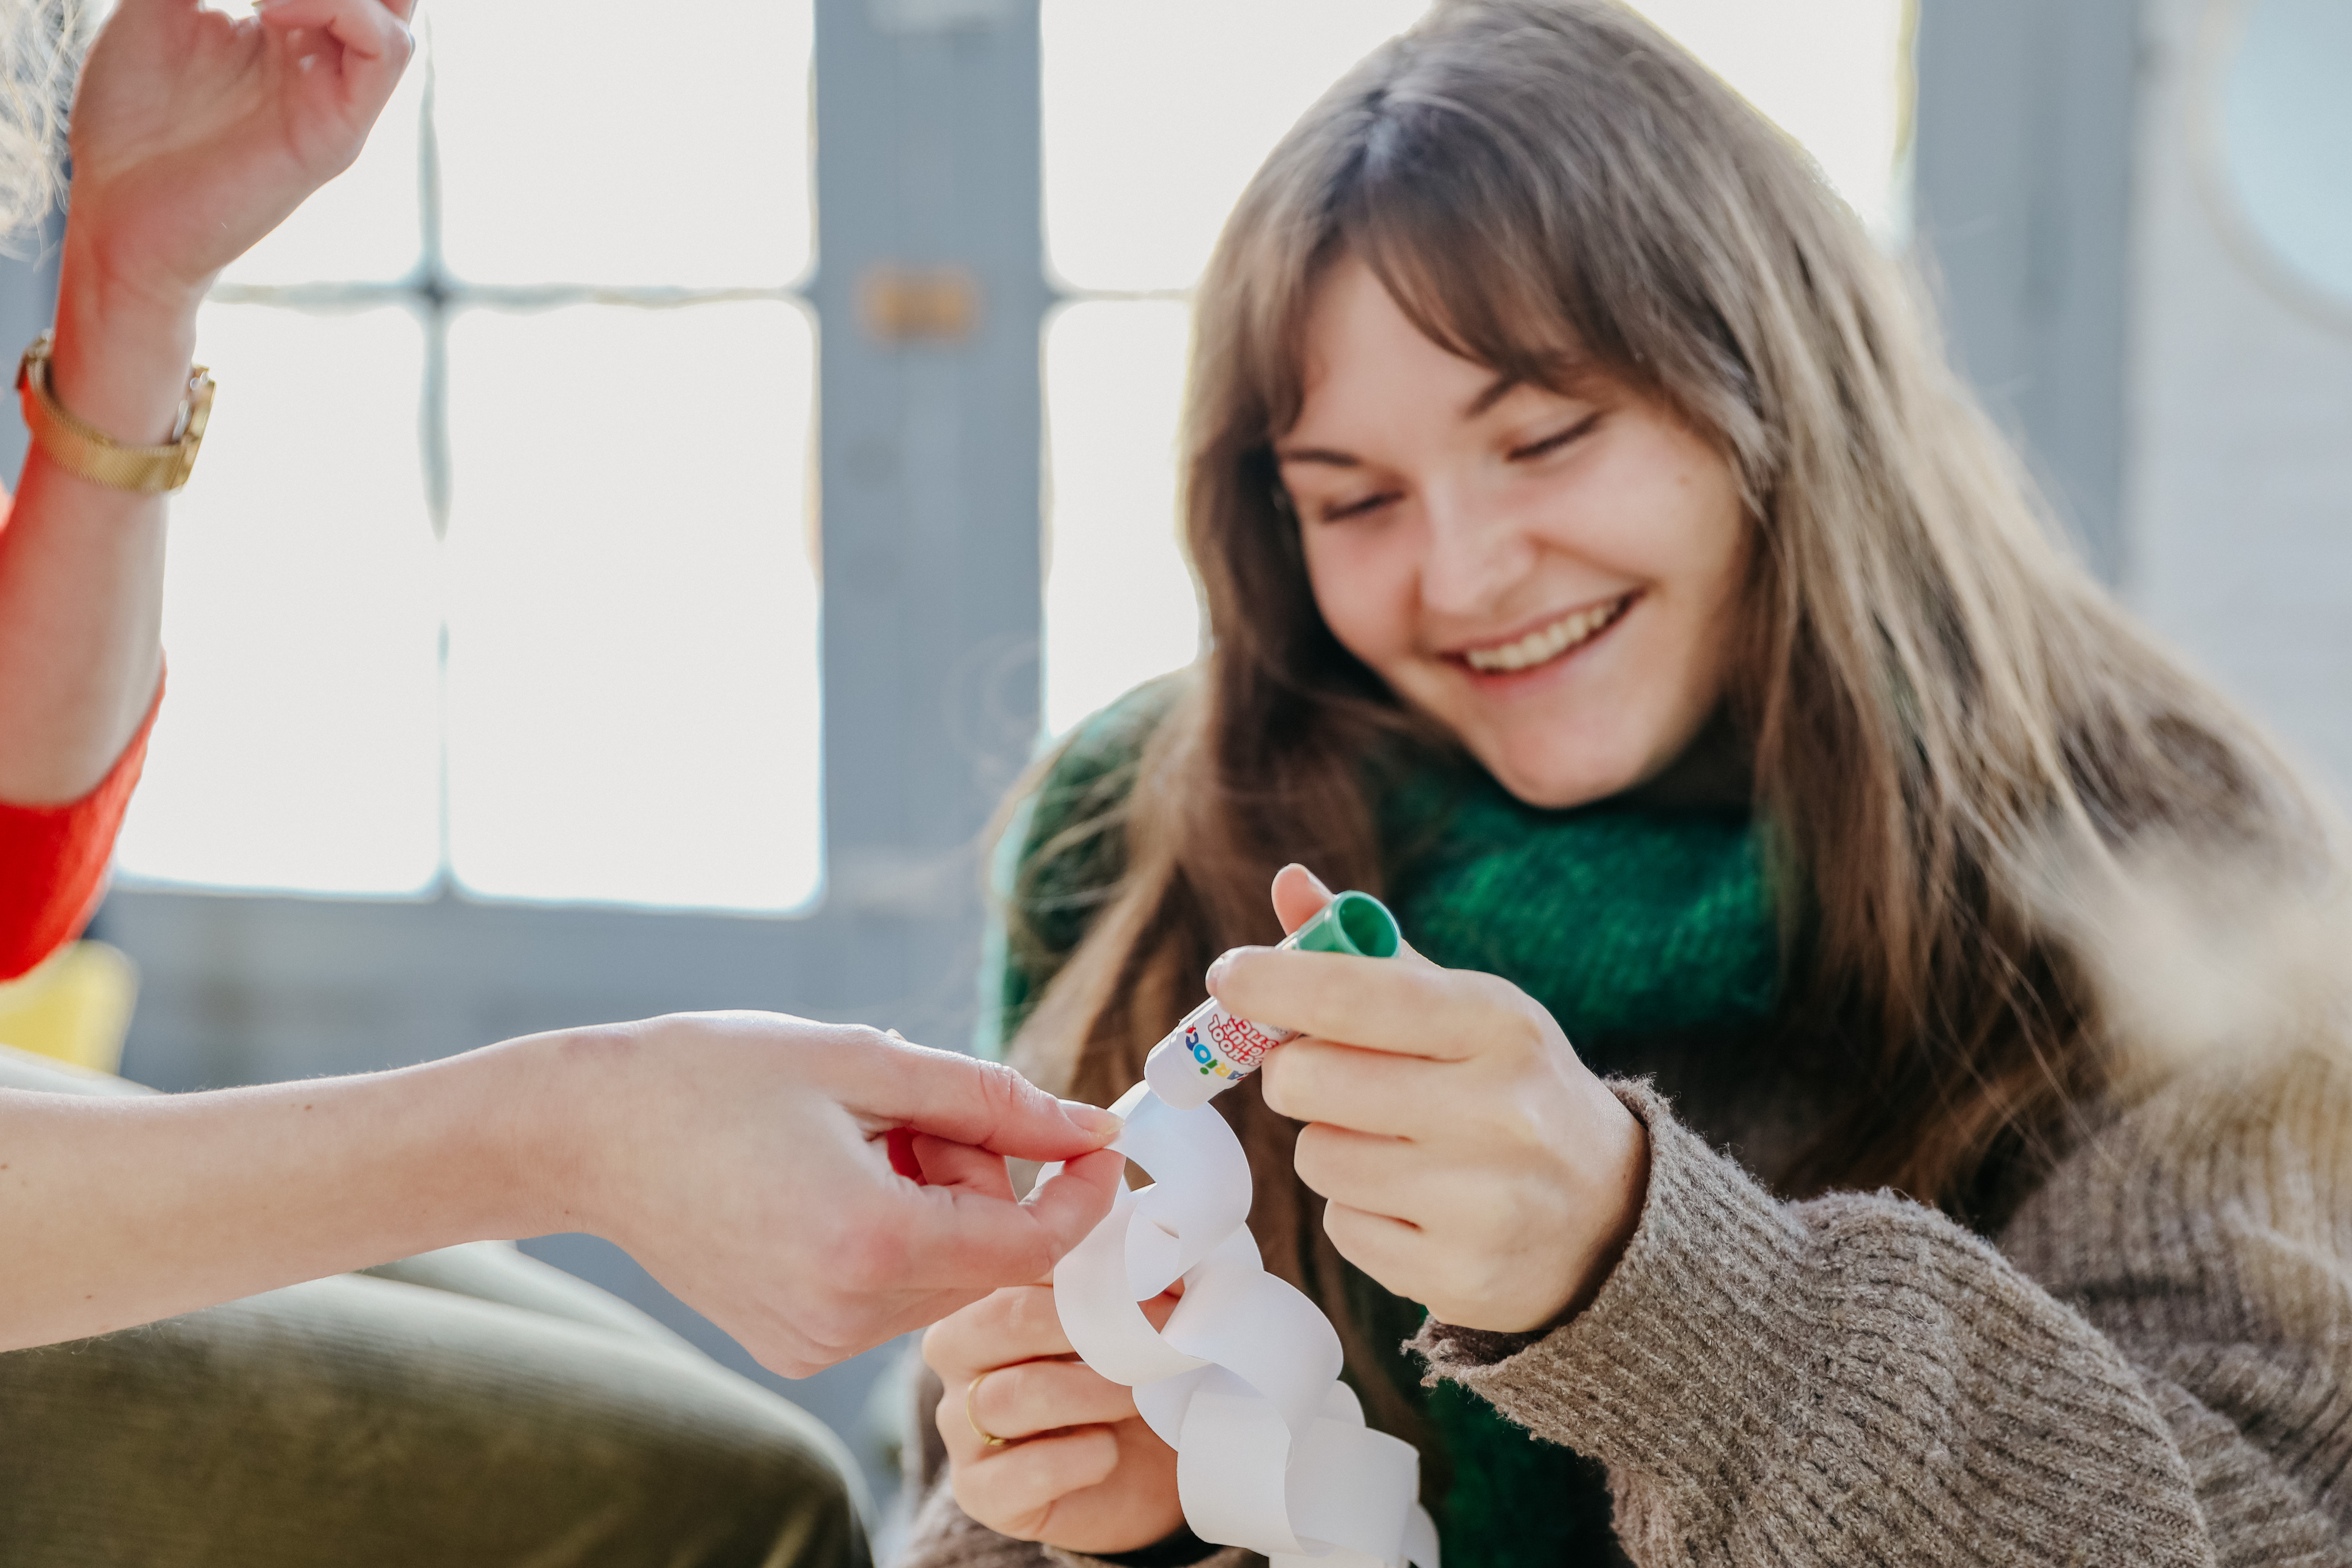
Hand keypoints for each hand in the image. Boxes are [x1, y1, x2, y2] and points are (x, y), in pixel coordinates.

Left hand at [64, 0, 416, 314]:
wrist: (118, 216)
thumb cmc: (129, 122)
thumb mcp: (160, 8)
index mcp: (290, 30)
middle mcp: (324, 62)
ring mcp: (337, 100)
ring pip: (397, 13)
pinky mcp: (338, 134)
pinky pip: (384, 53)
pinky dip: (339, 7)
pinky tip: (267, 8)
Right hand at [526, 1013, 1127, 1377]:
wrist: (587, 1130)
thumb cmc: (715, 1076)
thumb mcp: (866, 1062)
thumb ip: (991, 1099)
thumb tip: (1089, 1128)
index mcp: (868, 1243)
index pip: (1034, 1246)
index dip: (1081, 1192)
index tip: (1094, 1138)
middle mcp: (844, 1315)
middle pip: (989, 1259)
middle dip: (987, 1178)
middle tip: (920, 1110)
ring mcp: (814, 1341)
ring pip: (943, 1275)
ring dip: (940, 1203)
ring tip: (864, 1137)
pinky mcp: (791, 1345)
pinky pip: (890, 1292)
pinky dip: (894, 1233)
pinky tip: (835, 1177)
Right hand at [923, 1282, 1184, 1553]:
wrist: (1145, 1469)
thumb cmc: (1133, 1375)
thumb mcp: (1143, 1321)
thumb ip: (1147, 1285)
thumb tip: (1173, 1270)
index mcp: (989, 1291)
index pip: (1023, 1261)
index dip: (1095, 1265)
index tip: (1160, 1278)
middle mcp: (959, 1353)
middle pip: (1005, 1320)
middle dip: (1091, 1324)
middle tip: (1159, 1336)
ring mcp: (960, 1426)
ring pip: (1013, 1395)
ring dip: (1093, 1392)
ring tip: (1139, 1397)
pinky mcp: (980, 1492)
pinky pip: (1018, 1473)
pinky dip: (1076, 1459)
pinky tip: (1107, 1453)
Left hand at [1231, 866, 1648, 1331]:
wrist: (1612, 1219)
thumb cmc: (1510, 1090)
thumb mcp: (1467, 1010)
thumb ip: (1373, 954)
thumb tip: (1290, 883)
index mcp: (1500, 1024)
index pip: (1355, 994)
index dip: (1274, 983)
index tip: (1226, 976)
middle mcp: (1499, 1111)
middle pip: (1310, 1081)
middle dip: (1295, 1075)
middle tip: (1321, 1076)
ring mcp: (1484, 1202)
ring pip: (1318, 1159)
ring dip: (1330, 1148)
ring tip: (1391, 1146)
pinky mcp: (1462, 1276)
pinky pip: (1343, 1230)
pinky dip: (1358, 1214)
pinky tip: (1414, 1206)